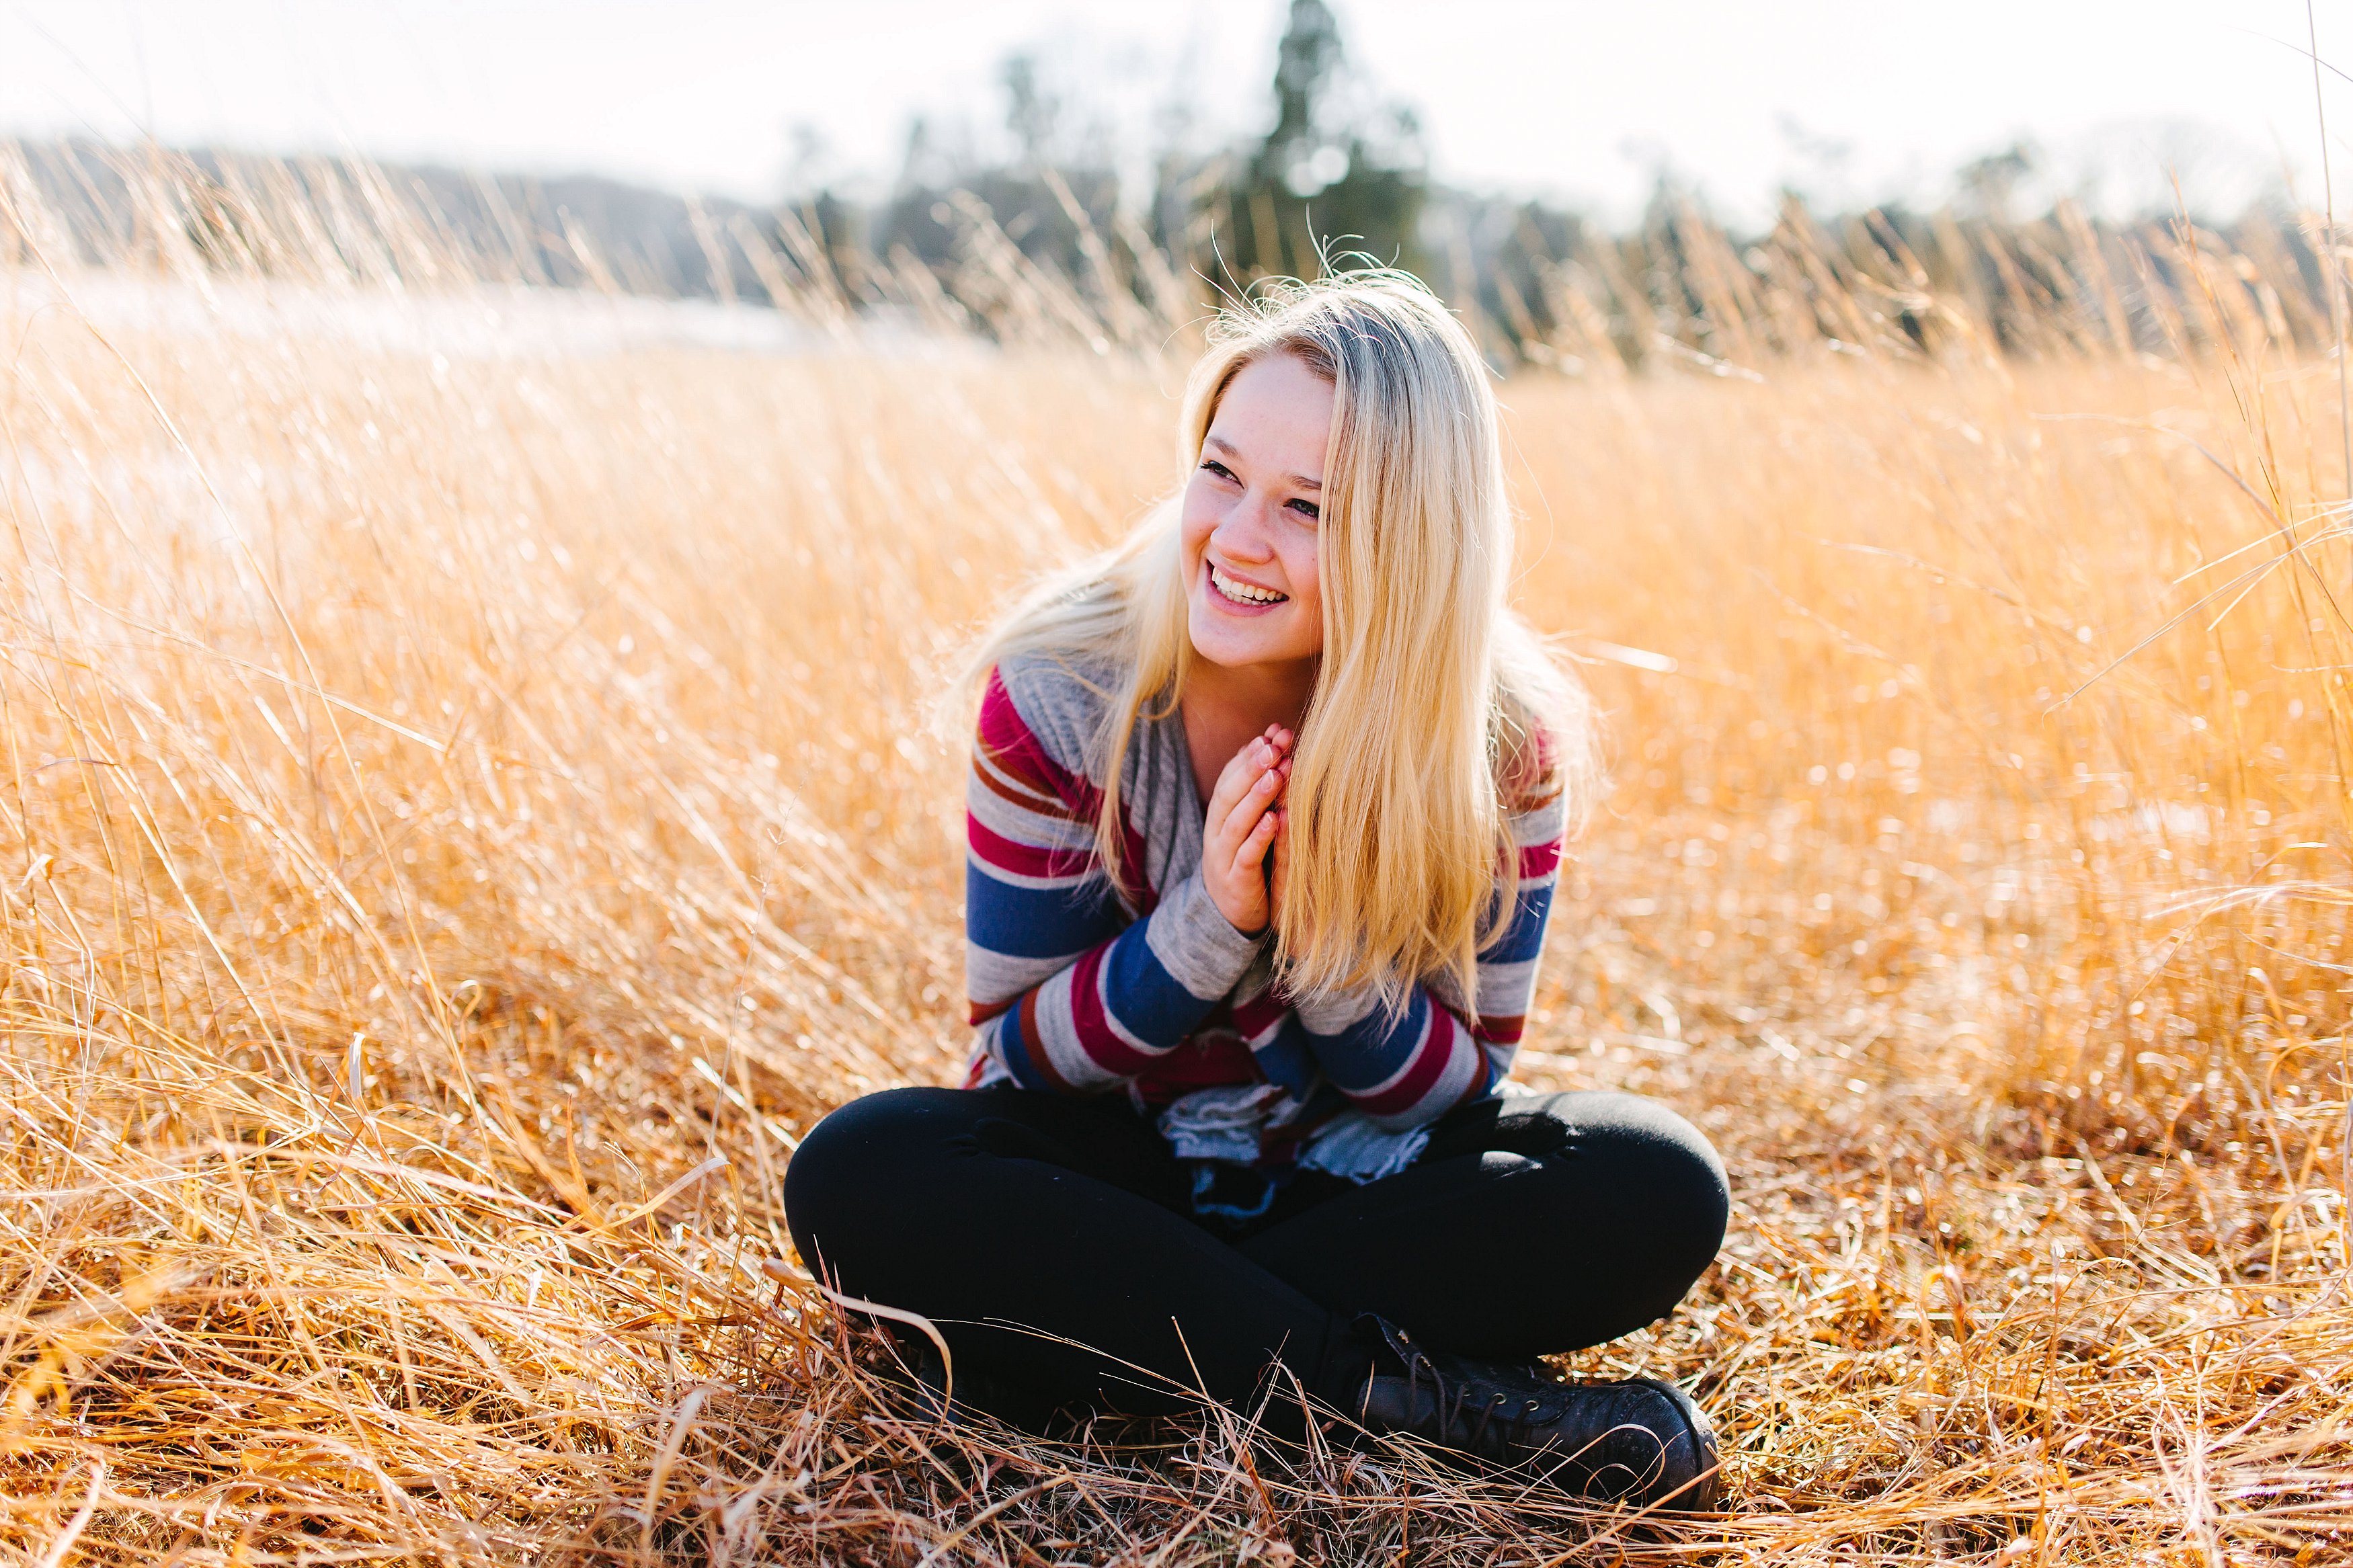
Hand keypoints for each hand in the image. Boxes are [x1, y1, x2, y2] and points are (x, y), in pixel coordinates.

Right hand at [1201, 725, 1291, 935]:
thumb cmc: (1245, 862)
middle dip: (1252, 768)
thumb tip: (1271, 745)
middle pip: (1229, 794)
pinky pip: (1246, 856)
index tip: (1271, 734)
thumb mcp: (1247, 824)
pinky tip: (1275, 820)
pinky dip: (1259, 837)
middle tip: (1275, 747)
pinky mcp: (1236, 881)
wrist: (1229, 915)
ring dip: (1256, 797)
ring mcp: (1223, 857)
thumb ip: (1257, 790)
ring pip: (1235, 822)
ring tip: (1276, 775)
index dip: (1248, 755)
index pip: (1230, 778)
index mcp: (1220, 815)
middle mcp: (1217, 832)